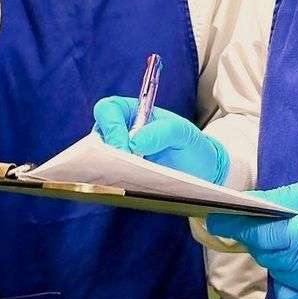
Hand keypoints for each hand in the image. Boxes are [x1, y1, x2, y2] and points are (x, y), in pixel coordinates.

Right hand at [93, 99, 230, 184]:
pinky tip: (124, 189)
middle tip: (123, 166)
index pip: (109, 109)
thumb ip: (162, 131)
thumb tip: (134, 142)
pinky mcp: (119, 176)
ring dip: (106, 168)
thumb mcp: (183, 133)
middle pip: (97, 134)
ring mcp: (118, 155)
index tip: (124, 148)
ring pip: (97, 159)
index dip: (110, 125)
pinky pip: (106, 179)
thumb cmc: (189, 145)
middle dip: (104, 150)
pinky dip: (111, 183)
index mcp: (134, 112)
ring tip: (124, 178)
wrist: (200, 171)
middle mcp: (120, 132)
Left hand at [208, 174, 297, 298]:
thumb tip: (247, 203)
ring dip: (277, 258)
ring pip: (279, 277)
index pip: (266, 236)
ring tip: (297, 239)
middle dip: (259, 238)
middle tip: (265, 221)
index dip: (238, 227)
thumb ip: (286, 199)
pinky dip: (291, 280)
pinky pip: (295, 298)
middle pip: (269, 257)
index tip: (216, 218)